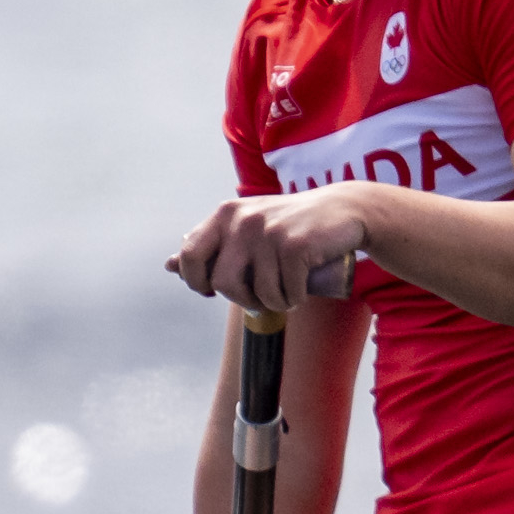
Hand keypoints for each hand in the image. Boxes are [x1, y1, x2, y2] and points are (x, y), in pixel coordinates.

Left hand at [171, 188, 368, 311]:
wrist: (343, 210)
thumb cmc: (291, 224)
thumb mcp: (246, 227)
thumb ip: (211, 244)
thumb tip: (169, 266)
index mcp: (225, 214)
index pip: (189, 256)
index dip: (197, 281)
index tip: (213, 289)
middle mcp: (242, 220)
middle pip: (222, 283)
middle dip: (241, 298)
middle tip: (259, 295)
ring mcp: (269, 232)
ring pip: (258, 293)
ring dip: (275, 302)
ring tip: (286, 290)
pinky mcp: (295, 246)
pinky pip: (286, 293)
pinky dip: (295, 299)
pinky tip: (301, 289)